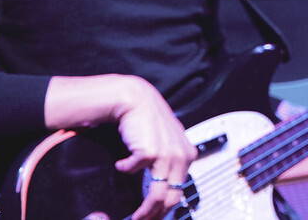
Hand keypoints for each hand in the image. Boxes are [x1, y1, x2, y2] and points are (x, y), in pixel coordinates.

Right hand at [110, 78, 195, 219]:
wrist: (136, 99)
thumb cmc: (148, 120)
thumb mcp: (165, 142)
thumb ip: (168, 161)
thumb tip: (161, 188)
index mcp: (187, 155)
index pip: (180, 190)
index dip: (166, 209)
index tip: (154, 217)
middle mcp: (181, 156)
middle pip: (172, 198)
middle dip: (156, 215)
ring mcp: (167, 155)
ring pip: (157, 195)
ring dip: (143, 210)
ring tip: (133, 215)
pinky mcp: (150, 151)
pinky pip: (133, 171)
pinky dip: (124, 170)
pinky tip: (120, 165)